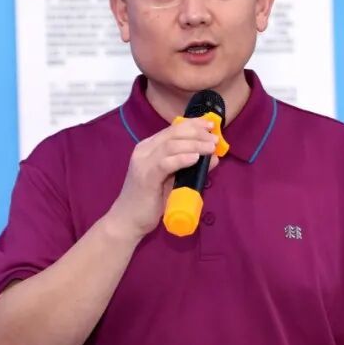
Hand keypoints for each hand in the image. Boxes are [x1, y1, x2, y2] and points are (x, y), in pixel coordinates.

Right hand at [106, 116, 219, 239]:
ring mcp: (143, 163)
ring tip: (210, 147)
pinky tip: (195, 158)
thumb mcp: (174, 180)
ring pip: (171, 145)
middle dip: (197, 133)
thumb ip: (190, 167)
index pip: (173, 129)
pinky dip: (182, 158)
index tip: (211, 125)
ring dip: (194, 144)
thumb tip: (213, 157)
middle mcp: (144, 150)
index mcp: (149, 147)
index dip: (194, 124)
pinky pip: (165, 163)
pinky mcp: (146, 177)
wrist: (128, 220)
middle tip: (215, 139)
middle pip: (174, 133)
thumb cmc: (151, 200)